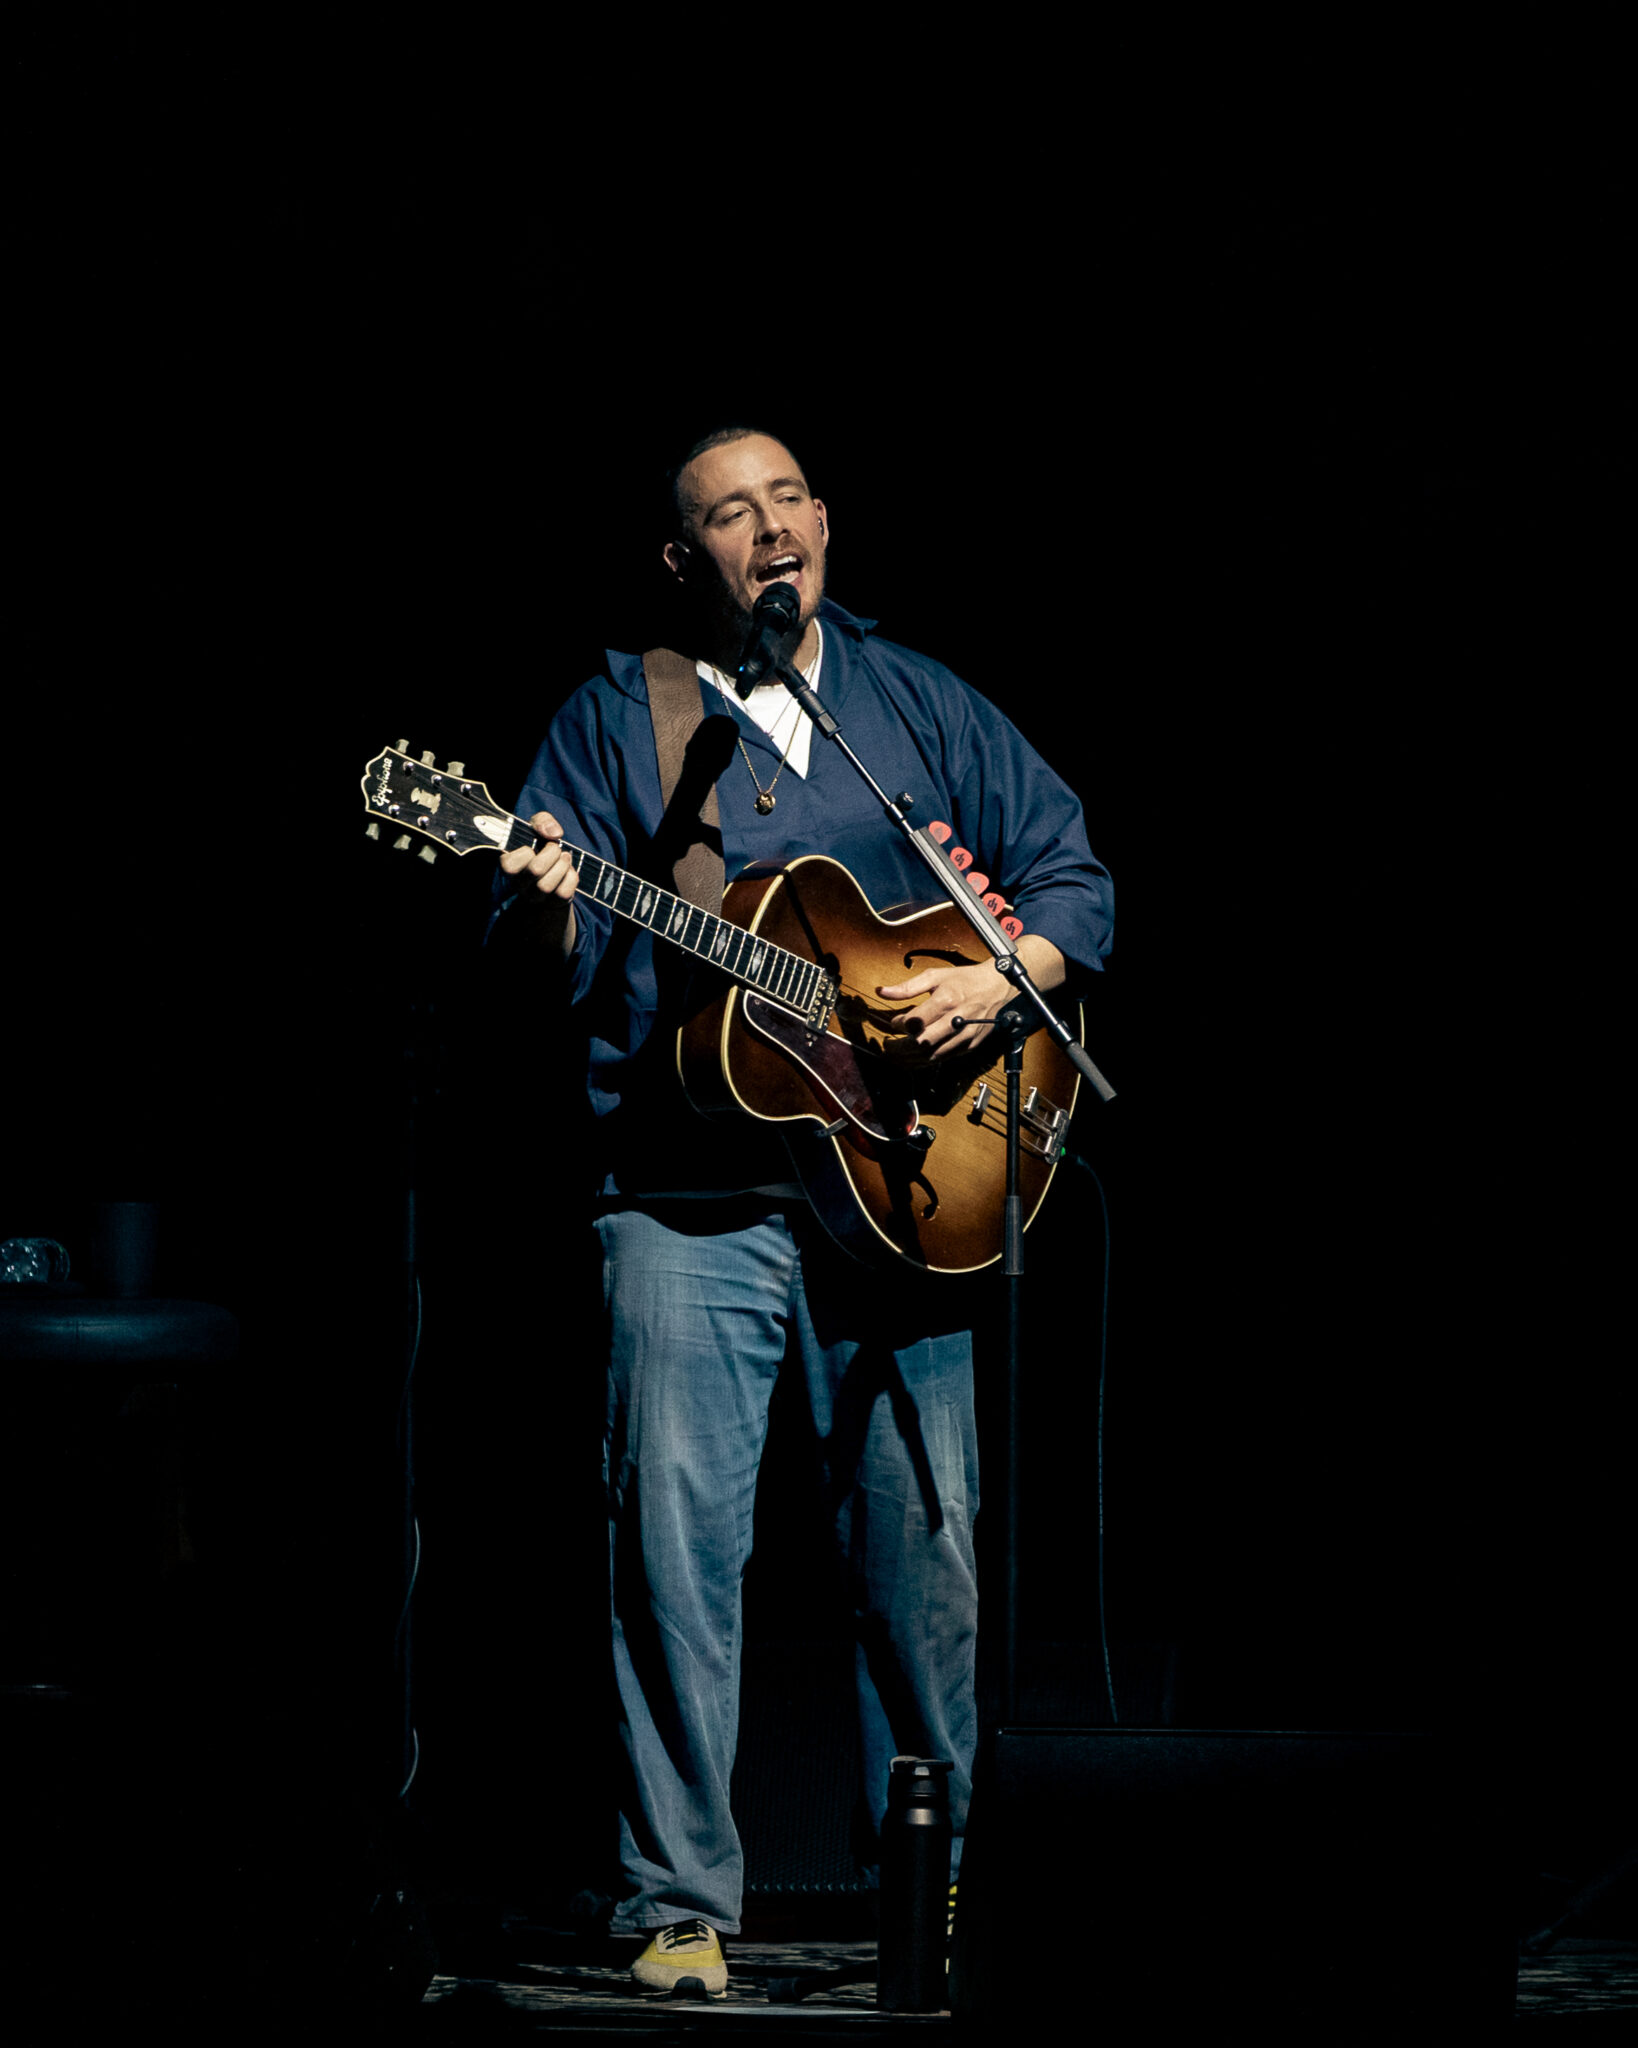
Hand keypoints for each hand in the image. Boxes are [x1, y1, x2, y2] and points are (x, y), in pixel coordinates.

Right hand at [497, 810, 577, 958]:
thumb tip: (554, 833)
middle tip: (556, 848)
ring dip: (562, 866)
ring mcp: (536, 897)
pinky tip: (569, 870)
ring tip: (565, 857)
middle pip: (535, 870)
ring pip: (547, 886)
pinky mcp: (553, 903)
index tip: (532, 846)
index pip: (509, 865)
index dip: (525, 852)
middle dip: (552, 853)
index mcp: (509, 866)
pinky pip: (563, 893)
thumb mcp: (537, 827)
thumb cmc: (540, 847)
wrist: (552, 871)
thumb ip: (542, 821)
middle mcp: (519, 884)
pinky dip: (571, 878)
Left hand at [876, 959, 1013, 1060]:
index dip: (899, 1025)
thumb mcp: (935, 976)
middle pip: (922, 1043)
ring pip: (932, 1056)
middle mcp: (956, 1020)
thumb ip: (907, 987)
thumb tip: (881, 991)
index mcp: (947, 1000)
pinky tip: (914, 1057)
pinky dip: (925, 1061)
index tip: (894, 1023)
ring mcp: (965, 1035)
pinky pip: (943, 1059)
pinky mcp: (970, 1045)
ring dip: (910, 1058)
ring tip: (897, 1054)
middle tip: (888, 1045)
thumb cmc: (966, 980)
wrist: (998, 987)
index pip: (915, 1021)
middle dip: (900, 1047)